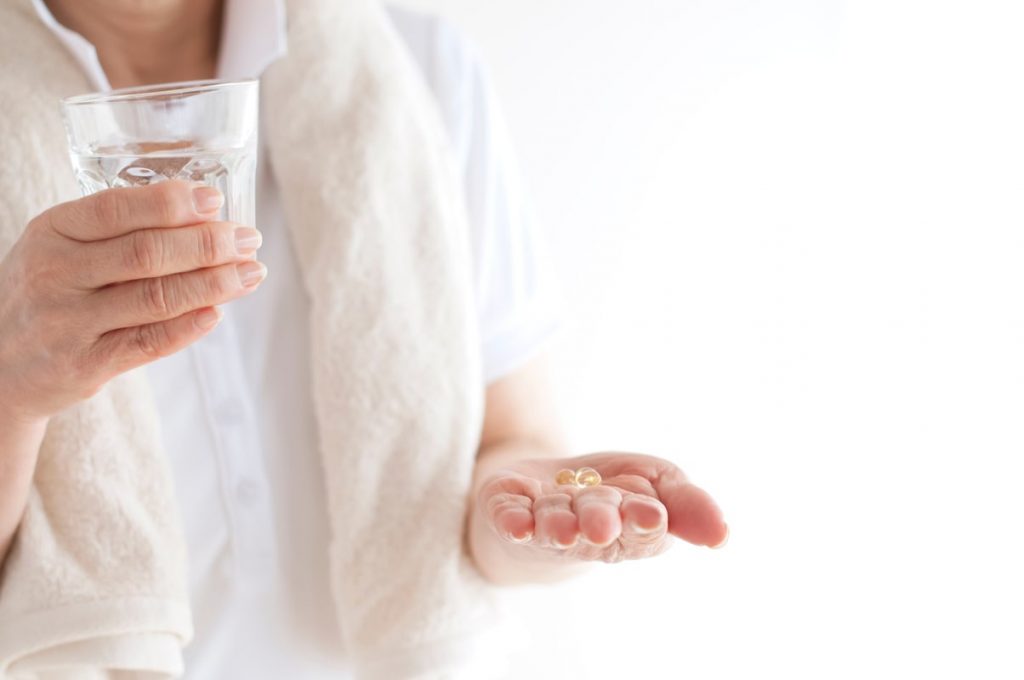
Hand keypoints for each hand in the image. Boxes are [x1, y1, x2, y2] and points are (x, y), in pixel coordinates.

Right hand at [0, 180, 265, 422]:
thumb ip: (118, 231)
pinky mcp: (85, 366)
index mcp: (52, 232)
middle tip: (249, 239)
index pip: (116, 209)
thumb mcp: (62, 248)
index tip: (215, 201)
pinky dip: (188, 327)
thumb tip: (205, 218)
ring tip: (251, 273)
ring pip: (155, 298)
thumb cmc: (50, 291)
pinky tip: (219, 311)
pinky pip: (147, 343)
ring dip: (213, 284)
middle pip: (146, 254)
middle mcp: (56, 275)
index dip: (171, 203)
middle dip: (207, 245)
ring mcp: (69, 323)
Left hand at [476, 452, 727, 562]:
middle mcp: (585, 532)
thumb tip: (724, 536)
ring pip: (551, 526)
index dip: (643, 521)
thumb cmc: (612, 488)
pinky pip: (506, 518)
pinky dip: (511, 520)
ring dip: (556, 526)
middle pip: (594, 526)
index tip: (650, 514)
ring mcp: (543, 523)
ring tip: (561, 527)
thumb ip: (688, 504)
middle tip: (603, 526)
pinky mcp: (505, 510)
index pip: (641, 529)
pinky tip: (516, 523)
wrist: (545, 486)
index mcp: (629, 527)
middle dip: (599, 522)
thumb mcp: (657, 481)